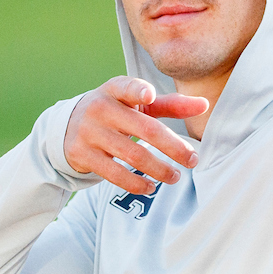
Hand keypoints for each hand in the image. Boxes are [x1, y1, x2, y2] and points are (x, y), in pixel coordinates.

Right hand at [64, 76, 207, 194]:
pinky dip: (137, 184)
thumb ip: (170, 104)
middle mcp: (100, 108)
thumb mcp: (137, 104)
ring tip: (176, 176)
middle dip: (173, 147)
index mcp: (115, 90)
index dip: (138, 91)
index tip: (150, 96)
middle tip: (192, 160)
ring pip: (132, 155)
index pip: (126, 87)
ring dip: (159, 169)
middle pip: (144, 129)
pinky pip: (115, 174)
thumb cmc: (115, 112)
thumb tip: (204, 105)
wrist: (68, 127)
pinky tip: (152, 187)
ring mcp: (89, 132)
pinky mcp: (83, 155)